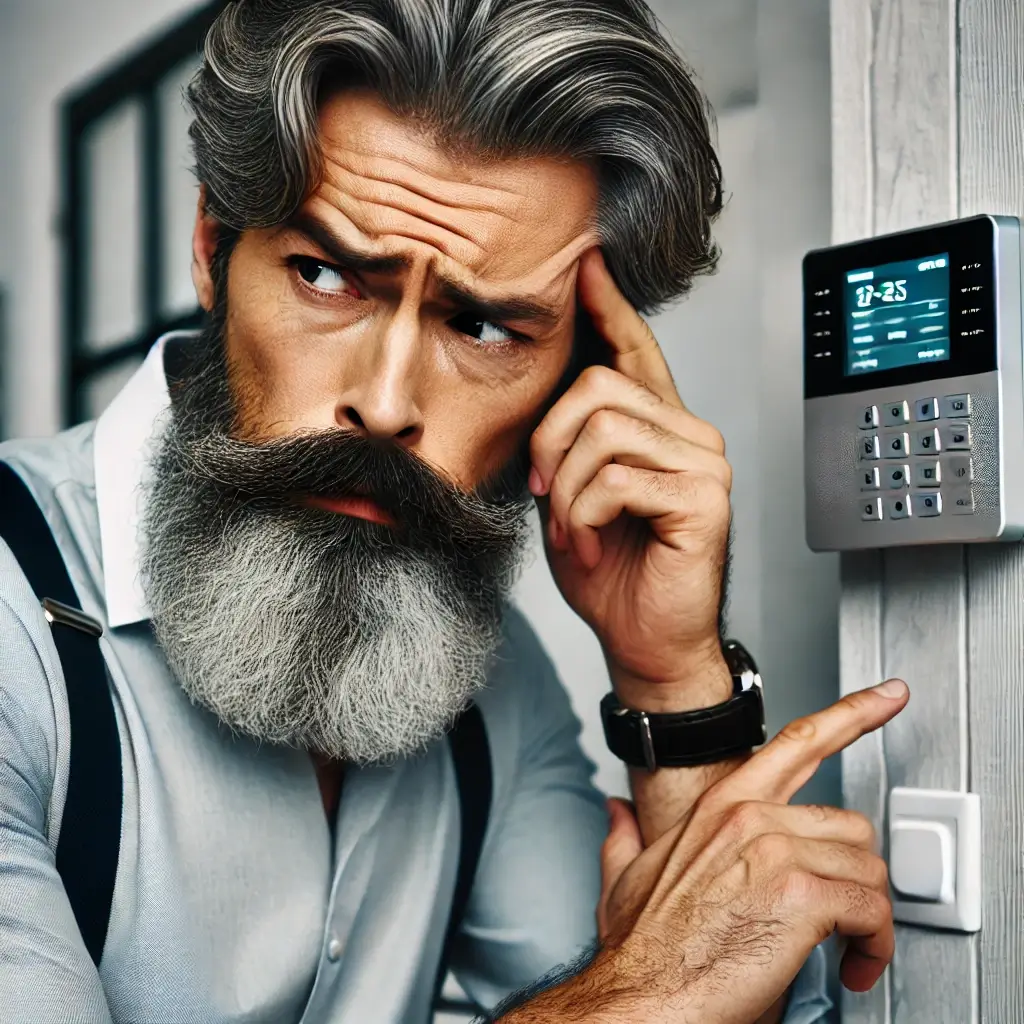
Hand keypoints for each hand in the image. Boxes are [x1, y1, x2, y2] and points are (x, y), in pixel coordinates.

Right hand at [501, 680, 907, 1023]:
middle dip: (854, 877)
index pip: (798, 742)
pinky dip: (875, 946)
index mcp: (720, 806)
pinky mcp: (801, 897)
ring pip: (867, 868)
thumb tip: (617, 813)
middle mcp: (751, 817)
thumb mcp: (623, 878)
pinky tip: (852, 966)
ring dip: (867, 917)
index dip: (853, 714)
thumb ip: (623, 835)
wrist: (639, 999)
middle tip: (843, 917)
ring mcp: (776, 852)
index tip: (886, 696)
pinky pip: (872, 911)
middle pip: (850, 824)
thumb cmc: (639, 949)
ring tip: (846, 949)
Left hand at [529, 249, 732, 705]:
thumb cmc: (613, 572)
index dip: (610, 307)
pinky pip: (618, 479)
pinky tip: (593, 543)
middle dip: (549, 441)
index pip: (637, 351)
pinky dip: (586, 515)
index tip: (586, 268)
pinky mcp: (705, 497)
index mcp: (658, 428)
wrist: (643, 640)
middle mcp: (690, 433)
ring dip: (567, 491)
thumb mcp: (572, 494)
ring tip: (575, 530)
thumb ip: (567, 443)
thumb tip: (543, 395)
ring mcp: (704, 463)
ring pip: (602, 432)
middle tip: (546, 492)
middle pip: (598, 385)